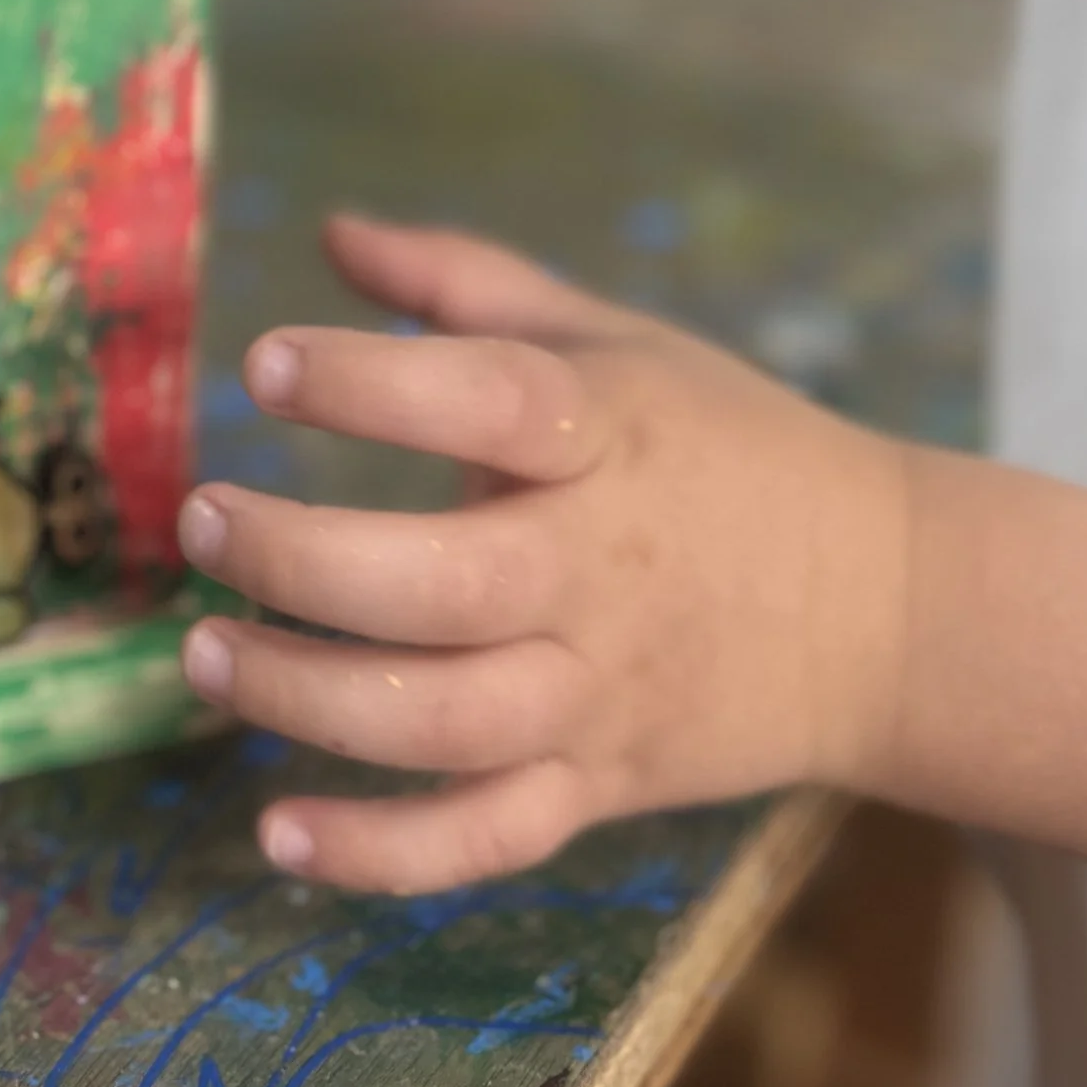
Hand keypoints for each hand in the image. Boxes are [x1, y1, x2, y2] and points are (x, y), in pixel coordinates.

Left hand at [178, 213, 911, 893]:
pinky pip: (484, 839)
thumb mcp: (611, 340)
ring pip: (442, 724)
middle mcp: (600, 572)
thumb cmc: (720, 447)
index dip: (371, 382)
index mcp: (606, 438)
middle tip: (199, 520)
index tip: (264, 366)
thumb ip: (463, 283)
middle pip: (440, 587)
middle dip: (300, 561)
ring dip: (306, 701)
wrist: (887, 610)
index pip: (489, 403)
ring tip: (203, 656)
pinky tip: (277, 836)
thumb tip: (332, 231)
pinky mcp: (599, 789)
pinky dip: (381, 855)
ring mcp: (599, 694)